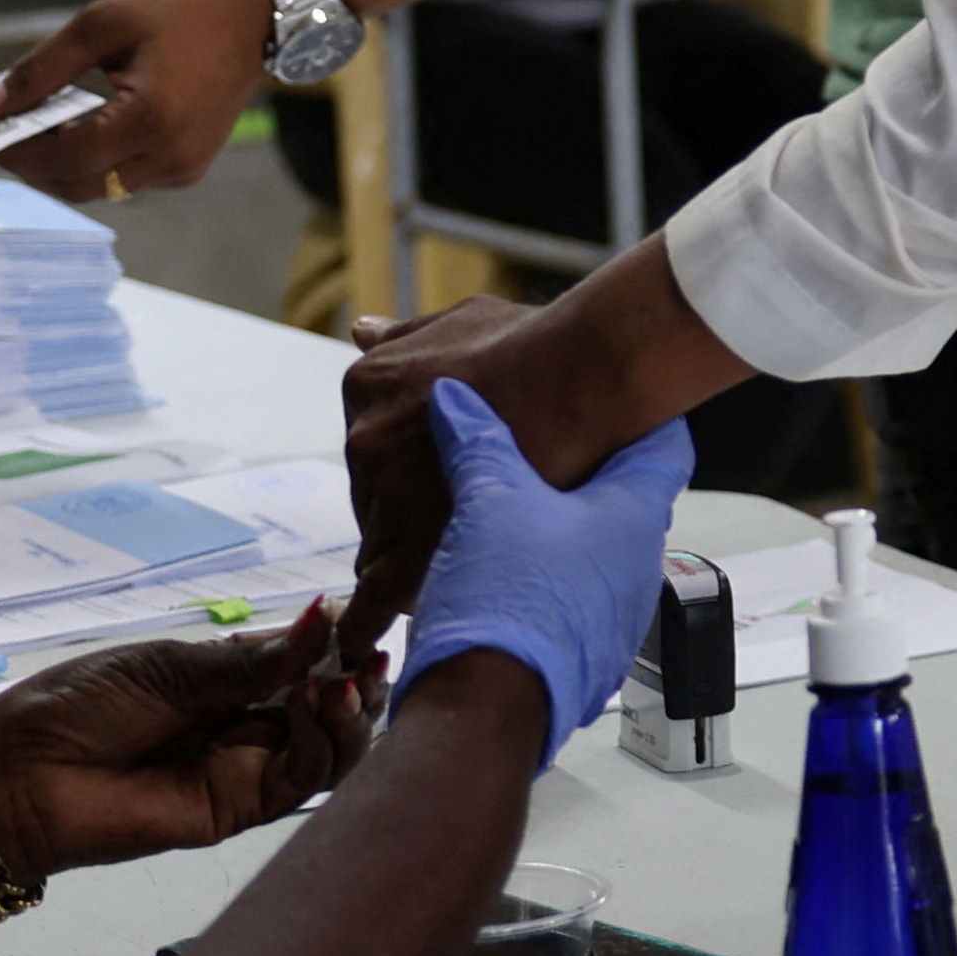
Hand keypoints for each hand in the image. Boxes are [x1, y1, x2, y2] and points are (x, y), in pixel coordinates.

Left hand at [0, 0, 270, 201]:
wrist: (254, 21)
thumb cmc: (181, 13)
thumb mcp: (102, 24)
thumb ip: (41, 68)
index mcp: (151, 118)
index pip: (65, 158)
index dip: (19, 152)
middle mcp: (171, 156)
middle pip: (78, 186)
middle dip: (34, 167)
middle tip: (3, 137)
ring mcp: (184, 169)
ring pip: (100, 188)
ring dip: (64, 166)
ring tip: (39, 129)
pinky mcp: (189, 169)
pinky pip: (126, 180)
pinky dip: (96, 162)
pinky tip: (82, 130)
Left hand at [0, 607, 372, 882]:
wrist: (19, 777)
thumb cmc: (77, 707)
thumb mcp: (166, 666)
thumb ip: (246, 660)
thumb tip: (321, 621)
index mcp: (226, 681)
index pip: (303, 663)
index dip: (338, 646)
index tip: (360, 621)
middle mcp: (245, 725)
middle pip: (329, 708)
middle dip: (358, 681)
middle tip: (367, 658)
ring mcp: (245, 769)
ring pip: (330, 750)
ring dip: (349, 715)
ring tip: (341, 686)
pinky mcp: (238, 809)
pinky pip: (300, 781)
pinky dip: (321, 742)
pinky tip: (314, 707)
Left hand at [336, 299, 536, 653]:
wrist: (591, 381)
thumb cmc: (544, 352)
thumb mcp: (467, 317)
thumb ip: (410, 333)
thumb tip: (365, 331)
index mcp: (370, 387)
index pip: (371, 449)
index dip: (407, 474)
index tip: (432, 487)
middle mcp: (366, 441)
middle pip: (380, 501)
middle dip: (417, 516)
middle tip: (471, 525)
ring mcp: (384, 498)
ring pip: (386, 548)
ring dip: (420, 560)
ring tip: (471, 572)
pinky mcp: (408, 557)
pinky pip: (374, 603)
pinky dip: (373, 620)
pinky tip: (374, 637)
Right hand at [382, 378, 689, 762]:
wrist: (486, 711)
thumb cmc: (506, 604)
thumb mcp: (486, 502)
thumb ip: (477, 442)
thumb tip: (456, 398)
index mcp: (635, 517)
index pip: (665, 444)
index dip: (642, 412)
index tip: (618, 393)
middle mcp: (639, 565)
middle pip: (624, 498)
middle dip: (584, 469)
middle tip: (547, 439)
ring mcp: (615, 614)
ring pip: (593, 552)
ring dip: (558, 529)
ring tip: (511, 506)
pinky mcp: (583, 651)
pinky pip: (569, 600)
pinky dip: (541, 578)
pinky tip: (500, 572)